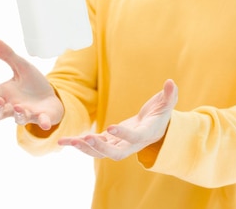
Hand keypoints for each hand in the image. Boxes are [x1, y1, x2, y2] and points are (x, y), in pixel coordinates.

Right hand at [0, 39, 63, 129]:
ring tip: (19, 107)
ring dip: (18, 115)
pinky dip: (43, 123)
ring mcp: (27, 114)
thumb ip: (8, 56)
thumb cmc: (31, 84)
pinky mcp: (42, 118)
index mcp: (3, 95)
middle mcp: (11, 107)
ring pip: (18, 119)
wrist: (50, 97)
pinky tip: (46, 123)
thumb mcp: (21, 67)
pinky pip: (41, 122)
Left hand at [58, 79, 177, 159]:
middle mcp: (130, 145)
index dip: (123, 134)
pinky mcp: (108, 142)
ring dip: (83, 147)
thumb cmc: (161, 115)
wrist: (154, 128)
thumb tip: (171, 82)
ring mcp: (118, 145)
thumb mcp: (166, 104)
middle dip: (99, 147)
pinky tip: (64, 141)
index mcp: (144, 135)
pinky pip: (93, 145)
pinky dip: (79, 143)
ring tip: (66, 141)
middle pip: (113, 153)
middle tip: (85, 138)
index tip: (110, 127)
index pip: (133, 137)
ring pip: (99, 151)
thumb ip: (169, 96)